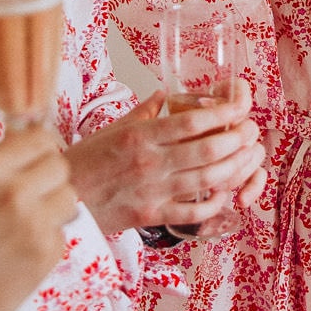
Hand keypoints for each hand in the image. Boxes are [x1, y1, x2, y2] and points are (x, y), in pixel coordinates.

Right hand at [0, 127, 77, 310]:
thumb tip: (23, 150)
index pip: (41, 139)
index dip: (37, 152)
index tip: (31, 164)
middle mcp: (14, 190)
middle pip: (60, 167)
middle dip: (47, 179)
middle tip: (28, 198)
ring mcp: (34, 224)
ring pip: (68, 198)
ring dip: (52, 209)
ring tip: (23, 227)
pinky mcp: (45, 256)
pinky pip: (60, 234)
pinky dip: (45, 241)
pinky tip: (16, 254)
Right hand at [64, 79, 267, 233]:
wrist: (59, 199)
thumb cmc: (83, 162)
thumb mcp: (111, 129)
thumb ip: (142, 111)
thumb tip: (164, 93)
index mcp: (139, 136)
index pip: (190, 122)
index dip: (222, 112)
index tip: (241, 105)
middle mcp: (149, 162)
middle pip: (206, 149)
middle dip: (237, 138)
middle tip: (251, 131)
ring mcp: (152, 191)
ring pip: (206, 179)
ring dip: (233, 167)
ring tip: (248, 156)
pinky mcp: (151, 216)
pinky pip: (192, 212)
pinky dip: (214, 203)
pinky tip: (225, 192)